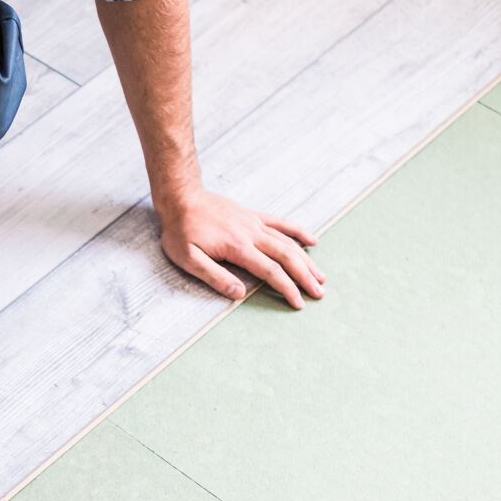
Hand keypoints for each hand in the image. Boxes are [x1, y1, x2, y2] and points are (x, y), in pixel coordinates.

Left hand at [157, 188, 324, 308]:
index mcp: (238, 247)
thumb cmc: (180, 231)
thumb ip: (214, 276)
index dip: (287, 288)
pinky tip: (312, 240)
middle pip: (286, 257)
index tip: (298, 302)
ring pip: (288, 242)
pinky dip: (298, 232)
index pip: (270, 271)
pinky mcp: (252, 216)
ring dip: (306, 260)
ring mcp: (254, 223)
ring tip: (320, 276)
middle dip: (305, 276)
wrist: (181, 198)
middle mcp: (251, 234)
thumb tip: (239, 294)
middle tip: (319, 293)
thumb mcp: (188, 259)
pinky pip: (281, 224)